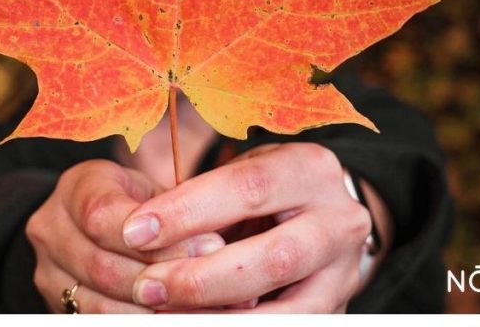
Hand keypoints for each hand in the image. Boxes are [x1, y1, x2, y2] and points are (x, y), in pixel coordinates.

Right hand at [27, 159, 224, 312]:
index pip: (103, 217)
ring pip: (101, 305)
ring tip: (205, 308)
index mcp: (75, 189)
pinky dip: (145, 321)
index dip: (157, 238)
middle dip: (164, 277)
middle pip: (103, 267)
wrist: (94, 227)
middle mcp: (51, 230)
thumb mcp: (151, 192)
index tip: (209, 246)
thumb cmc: (136, 203)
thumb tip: (218, 245)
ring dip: (157, 310)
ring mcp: (49, 273)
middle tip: (214, 282)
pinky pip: (101, 322)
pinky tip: (178, 316)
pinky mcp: (59, 307)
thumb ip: (174, 212)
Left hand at [121, 143, 374, 312]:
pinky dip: (235, 326)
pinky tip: (196, 322)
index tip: (135, 231)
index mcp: (311, 169)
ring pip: (287, 311)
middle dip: (202, 278)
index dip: (187, 211)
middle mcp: (340, 220)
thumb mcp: (242, 174)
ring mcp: (344, 272)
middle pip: (274, 256)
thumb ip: (204, 200)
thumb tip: (142, 235)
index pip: (247, 188)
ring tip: (165, 313)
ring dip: (218, 317)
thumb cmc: (266, 191)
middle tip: (147, 286)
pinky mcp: (336, 309)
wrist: (323, 218)